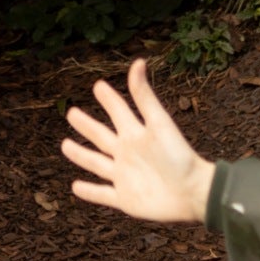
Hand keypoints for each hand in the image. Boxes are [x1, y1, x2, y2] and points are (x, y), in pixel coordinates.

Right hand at [61, 59, 215, 224]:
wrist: (193, 192)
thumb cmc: (179, 156)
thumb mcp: (159, 123)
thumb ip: (144, 96)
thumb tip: (138, 62)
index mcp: (135, 133)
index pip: (118, 111)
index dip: (109, 99)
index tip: (99, 86)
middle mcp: (127, 153)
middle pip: (101, 136)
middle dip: (86, 126)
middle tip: (71, 113)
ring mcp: (124, 176)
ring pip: (97, 163)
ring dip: (81, 155)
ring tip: (65, 145)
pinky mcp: (124, 198)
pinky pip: (102, 194)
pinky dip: (89, 192)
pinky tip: (76, 187)